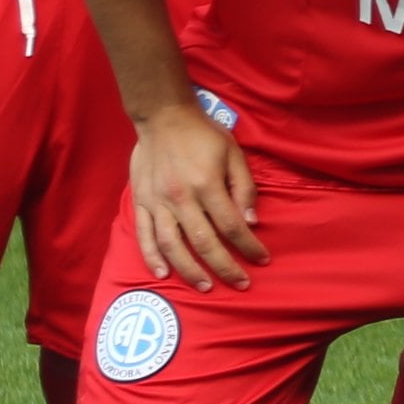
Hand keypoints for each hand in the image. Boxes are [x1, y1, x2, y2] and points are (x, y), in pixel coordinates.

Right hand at [131, 102, 265, 291]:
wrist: (162, 117)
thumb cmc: (203, 134)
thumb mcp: (233, 153)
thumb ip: (244, 187)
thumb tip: (251, 221)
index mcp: (207, 184)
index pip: (232, 225)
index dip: (249, 246)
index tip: (262, 260)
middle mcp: (181, 198)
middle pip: (204, 242)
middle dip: (225, 267)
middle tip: (240, 284)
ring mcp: (157, 202)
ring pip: (173, 245)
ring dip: (190, 270)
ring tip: (206, 286)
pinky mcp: (141, 202)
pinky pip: (145, 236)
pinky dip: (153, 257)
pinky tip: (164, 274)